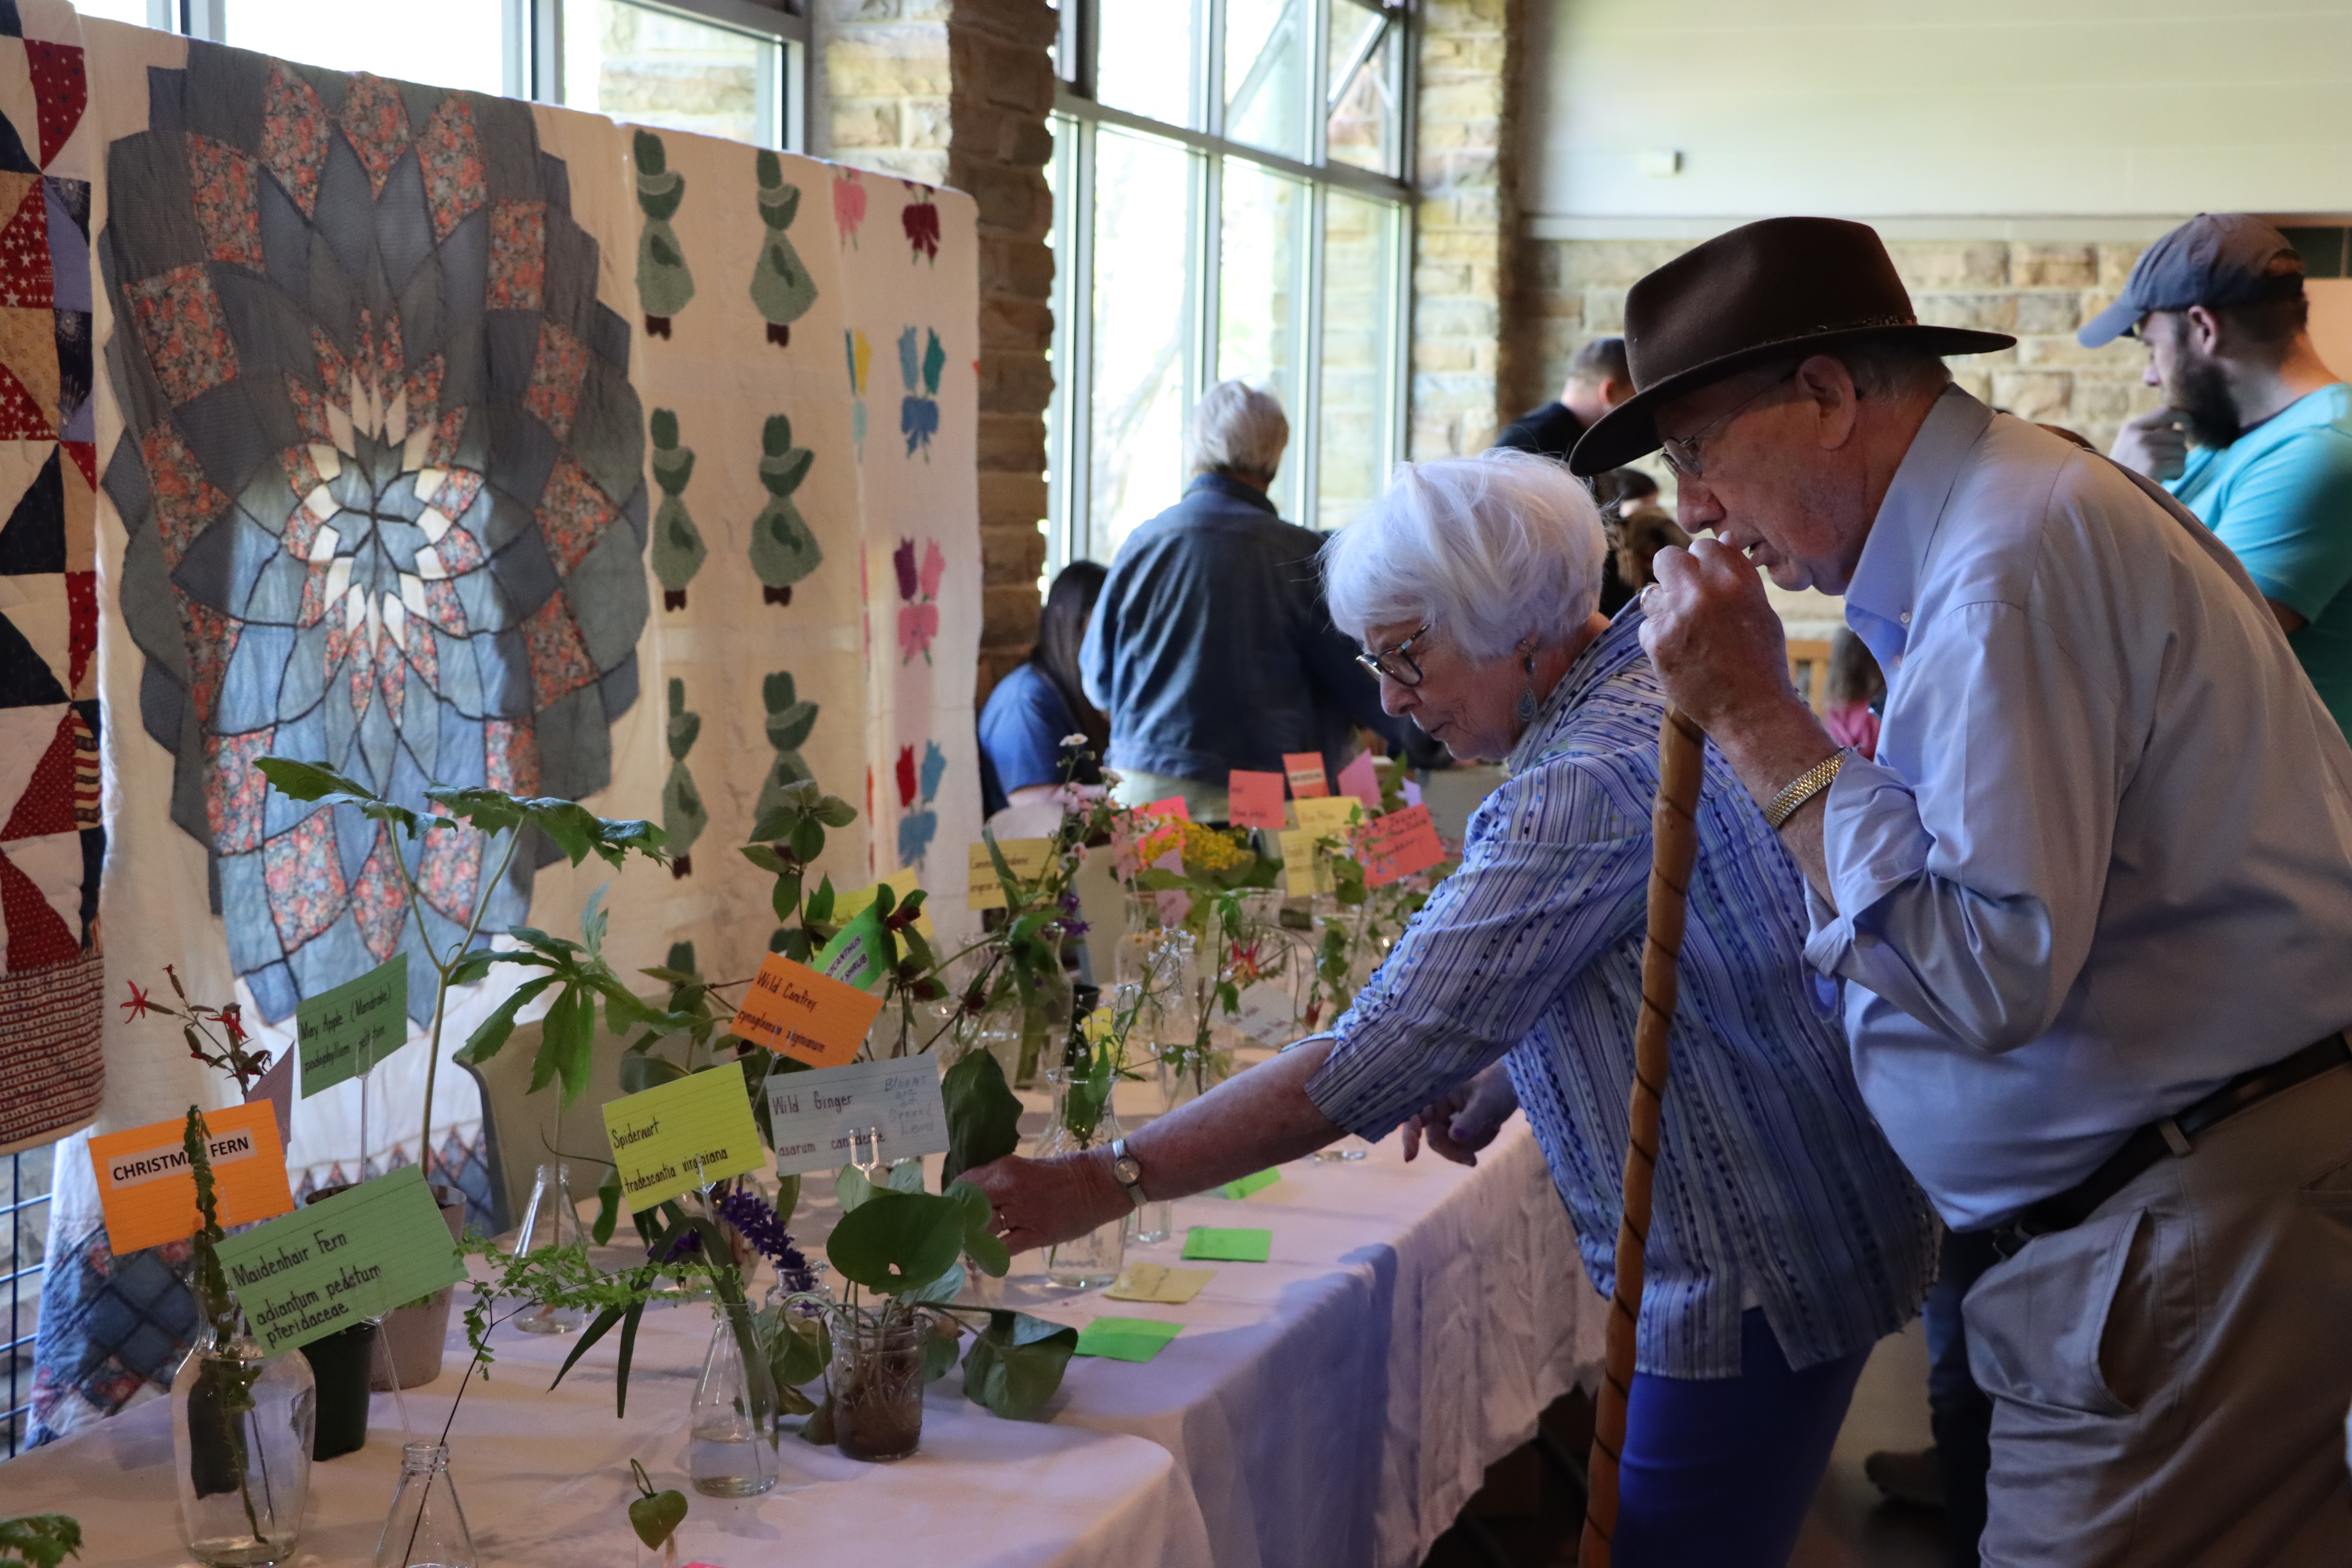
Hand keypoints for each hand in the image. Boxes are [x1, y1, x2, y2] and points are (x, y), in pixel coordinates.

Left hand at [960, 1150, 1129, 1255]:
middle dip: (960, 1219)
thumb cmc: (1064, 1173)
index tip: (954, 1207)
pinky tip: (984, 1259)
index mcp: (1006, 1169)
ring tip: (970, 1244)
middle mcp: (1009, 1189)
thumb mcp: (1025, 1169)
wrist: (1100, 1183)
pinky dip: (990, 1256)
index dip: (956, 1198)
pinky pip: (1003, 1250)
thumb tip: (973, 1197)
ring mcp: (1023, 1213)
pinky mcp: (1036, 1235)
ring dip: (973, 1238)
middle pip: (969, 1207)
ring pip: (983, 1229)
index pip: (965, 1184)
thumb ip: (1000, 1182)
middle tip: (957, 1229)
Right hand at [1402, 1065, 1517, 1166]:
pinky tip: (1492, 1127)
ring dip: (1474, 1142)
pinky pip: (1463, 1145)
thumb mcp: (1487, 1102)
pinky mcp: (1460, 1127)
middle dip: (1454, 1150)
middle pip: (1435, 1138)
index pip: (1415, 1115)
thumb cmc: (1499, 1084)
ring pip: (1451, 1145)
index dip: (1409, 1135)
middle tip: (1472, 1162)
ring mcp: (1449, 1118)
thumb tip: (1454, 1136)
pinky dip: (1478, 1142)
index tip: (1410, 1157)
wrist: (1515, 1083)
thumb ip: (1471, 1119)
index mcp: (1437, 1093)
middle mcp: (1438, 1106)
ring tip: (1494, 1125)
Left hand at [1638, 537, 1810, 736]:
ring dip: (1663, 607)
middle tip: (1686, 597)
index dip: (1703, 564)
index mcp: (1735, 578)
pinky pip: (1646, 627)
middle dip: (1674, 575)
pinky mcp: (1657, 643)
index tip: (1708, 581)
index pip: (1703, 546)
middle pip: (1667, 558)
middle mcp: (1703, 591)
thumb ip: (1736, 574)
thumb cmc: (1762, 660)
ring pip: (1650, 592)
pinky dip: (1658, 638)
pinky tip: (1680, 652)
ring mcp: (1676, 616)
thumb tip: (1721, 539)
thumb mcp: (1760, 609)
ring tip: (1685, 629)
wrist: (1753, 711)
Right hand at [2108, 407, 2186, 481]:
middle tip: (2166, 462)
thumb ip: (2151, 431)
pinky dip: (2177, 474)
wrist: (2110, 495)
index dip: (2183, 415)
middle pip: (2179, 434)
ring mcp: (2145, 451)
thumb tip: (2176, 420)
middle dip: (2179, 449)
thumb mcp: (2130, 445)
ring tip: (2162, 472)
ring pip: (2183, 450)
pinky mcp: (2153, 466)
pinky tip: (2164, 479)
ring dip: (2178, 463)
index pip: (2166, 412)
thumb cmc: (2125, 471)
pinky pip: (2181, 465)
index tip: (2191, 423)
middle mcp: (2138, 436)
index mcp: (2131, 428)